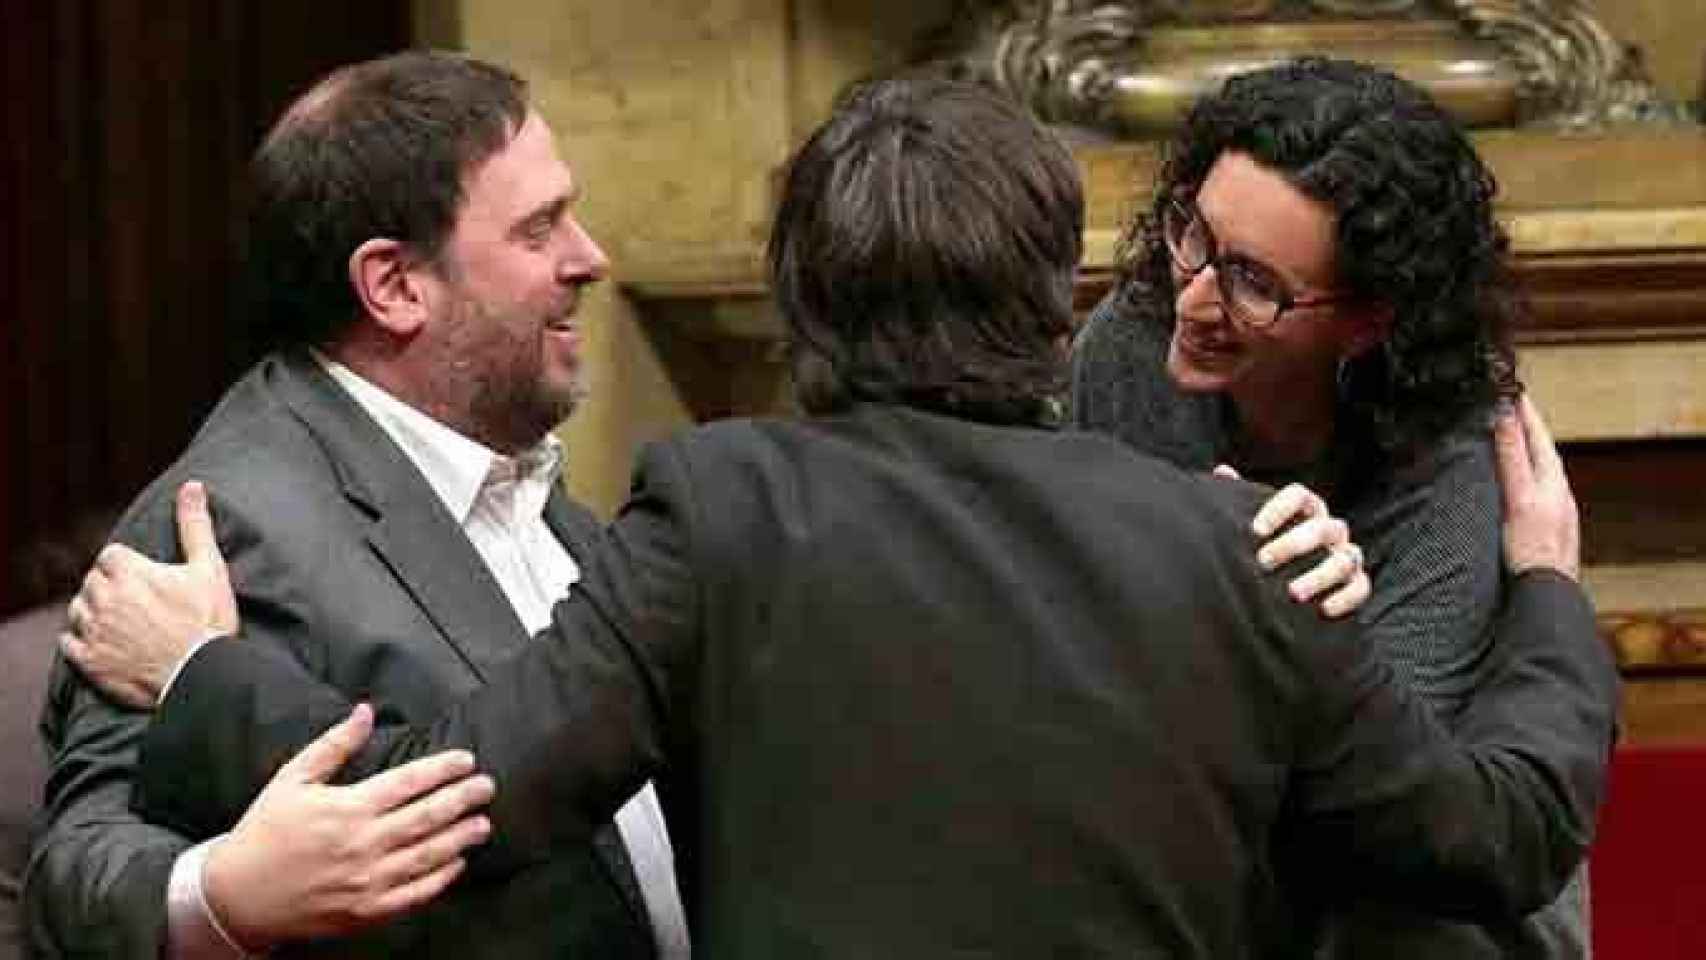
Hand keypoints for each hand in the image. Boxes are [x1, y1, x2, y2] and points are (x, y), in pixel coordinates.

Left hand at [60, 481, 238, 707]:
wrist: (201, 675)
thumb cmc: (207, 621)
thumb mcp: (209, 567)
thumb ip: (194, 524)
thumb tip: (191, 486)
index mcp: (128, 571)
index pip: (111, 556)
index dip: (129, 566)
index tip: (145, 579)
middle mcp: (104, 598)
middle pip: (93, 581)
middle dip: (111, 587)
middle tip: (138, 601)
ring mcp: (93, 630)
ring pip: (78, 609)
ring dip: (93, 611)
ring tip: (120, 621)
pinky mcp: (89, 660)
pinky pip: (68, 641)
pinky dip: (80, 639)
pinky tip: (102, 641)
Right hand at [203, 704, 495, 951]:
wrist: (239, 894)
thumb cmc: (266, 830)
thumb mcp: (293, 778)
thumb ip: (334, 745)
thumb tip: (365, 711)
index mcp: (347, 808)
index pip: (408, 782)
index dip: (442, 769)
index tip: (466, 759)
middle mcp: (362, 844)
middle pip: (427, 817)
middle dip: (463, 799)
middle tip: (488, 787)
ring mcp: (367, 880)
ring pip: (428, 856)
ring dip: (460, 838)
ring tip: (483, 824)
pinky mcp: (366, 910)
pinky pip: (414, 894)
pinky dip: (440, 879)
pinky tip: (457, 864)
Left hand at [1216, 466, 1370, 618]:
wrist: (1288, 587)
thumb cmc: (1270, 548)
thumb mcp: (1255, 525)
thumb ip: (1242, 499)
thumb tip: (1223, 471)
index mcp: (1307, 510)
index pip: (1299, 496)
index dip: (1280, 508)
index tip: (1255, 530)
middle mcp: (1330, 530)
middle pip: (1322, 528)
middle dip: (1294, 544)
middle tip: (1264, 561)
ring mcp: (1346, 555)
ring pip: (1345, 559)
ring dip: (1320, 576)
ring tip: (1293, 592)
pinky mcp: (1356, 583)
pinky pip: (1361, 587)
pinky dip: (1346, 598)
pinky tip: (1323, 608)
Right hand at [1494, 395, 1579, 579]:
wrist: (1545, 593)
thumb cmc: (1533, 551)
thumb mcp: (1518, 496)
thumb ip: (1511, 456)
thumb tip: (1505, 416)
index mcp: (1552, 479)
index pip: (1536, 433)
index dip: (1523, 408)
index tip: (1510, 386)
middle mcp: (1557, 491)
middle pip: (1540, 449)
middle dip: (1524, 425)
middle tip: (1509, 403)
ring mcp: (1553, 509)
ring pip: (1538, 469)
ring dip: (1523, 449)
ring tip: (1507, 436)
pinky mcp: (1544, 526)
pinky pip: (1534, 489)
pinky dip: (1521, 475)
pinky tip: (1511, 483)